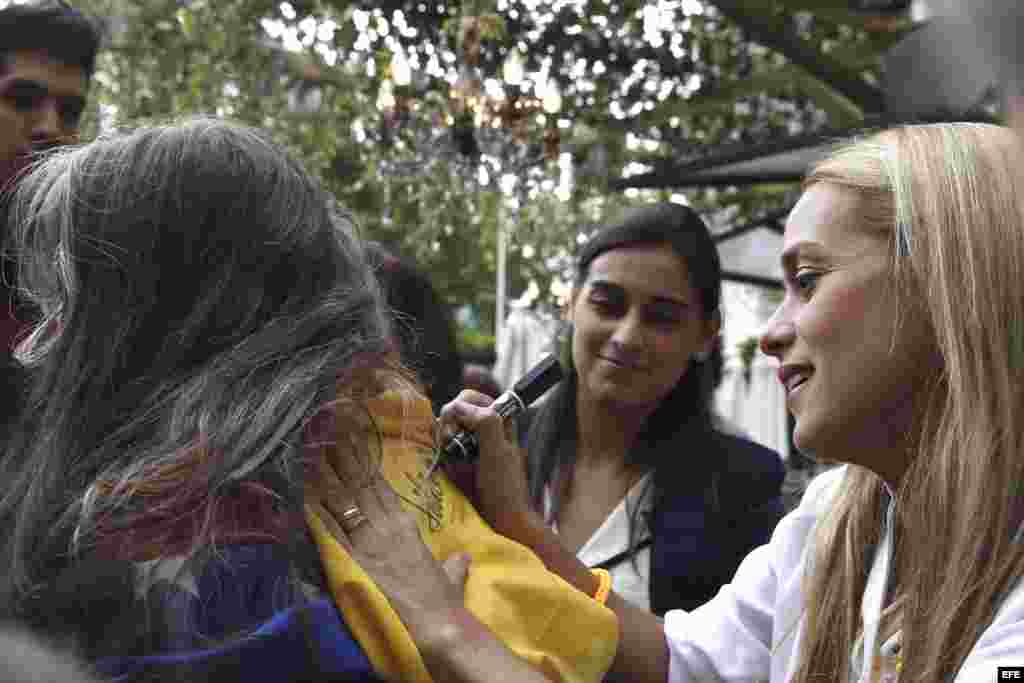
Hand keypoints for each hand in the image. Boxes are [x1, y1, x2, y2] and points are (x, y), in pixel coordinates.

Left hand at [307, 439, 469, 644]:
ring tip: (314, 452)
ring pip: (345, 500)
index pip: (381, 486)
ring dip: (328, 476)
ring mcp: (368, 543)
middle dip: (344, 457)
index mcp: (406, 526)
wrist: (434, 622)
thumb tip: (463, 557)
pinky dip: (319, 512)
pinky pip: (332, 531)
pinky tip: (307, 494)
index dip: (365, 462)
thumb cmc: (443, 600)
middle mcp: (386, 527)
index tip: (353, 440)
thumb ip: (454, 564)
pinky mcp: (355, 561)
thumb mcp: (451, 575)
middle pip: (360, 485)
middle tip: (329, 431)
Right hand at [437, 390, 538, 536]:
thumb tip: (458, 406)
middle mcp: (483, 429)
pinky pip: (441, 447)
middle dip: (449, 423)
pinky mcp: (457, 461)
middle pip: (454, 411)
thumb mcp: (498, 452)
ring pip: (445, 428)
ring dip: (442, 438)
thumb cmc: (504, 488)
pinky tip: (445, 463)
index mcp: (499, 420)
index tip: (454, 423)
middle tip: (451, 442)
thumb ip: (486, 424)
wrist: (501, 522)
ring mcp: (469, 445)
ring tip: (450, 455)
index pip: (471, 398)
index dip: (460, 406)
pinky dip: (438, 451)